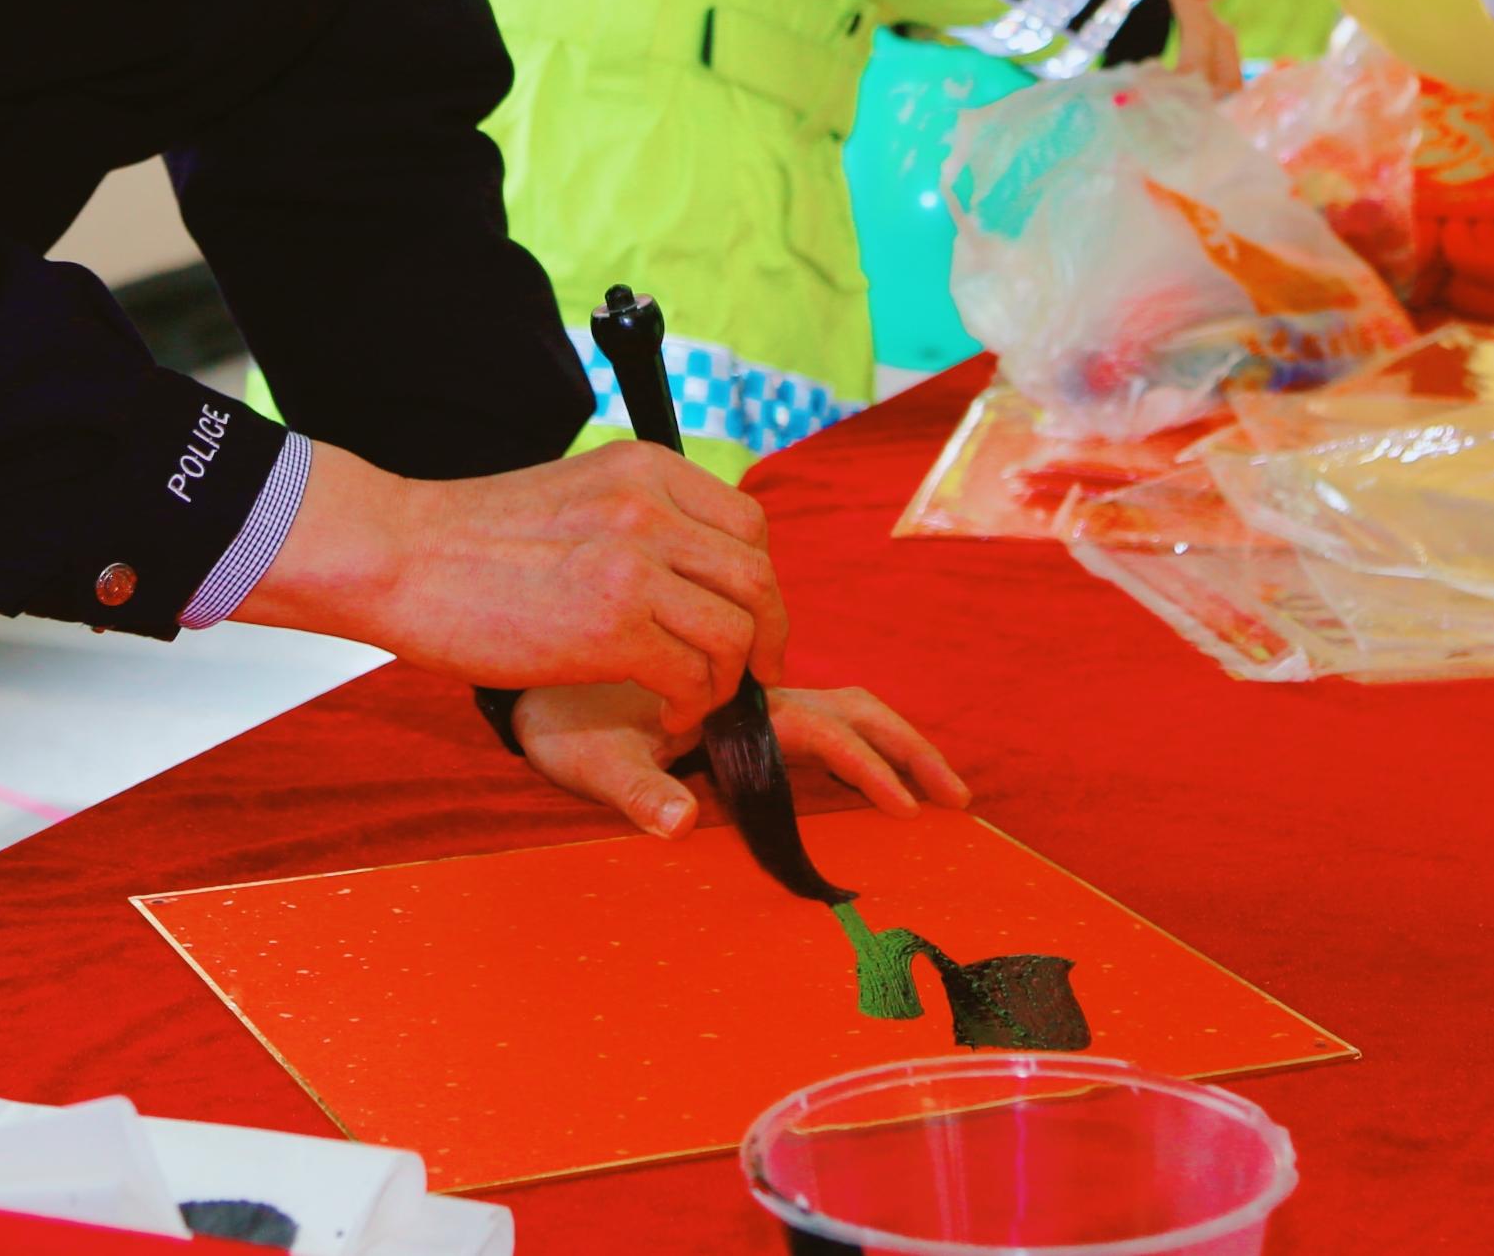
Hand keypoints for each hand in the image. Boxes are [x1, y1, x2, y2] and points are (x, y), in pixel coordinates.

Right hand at [235, 442, 785, 732]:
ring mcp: (633, 566)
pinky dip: (691, 707)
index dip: (758, 582)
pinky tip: (665, 714)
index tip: (745, 620)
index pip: (748, 523)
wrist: (399, 555)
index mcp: (646, 469)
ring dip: (728, 681)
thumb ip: (641, 517)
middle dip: (765, 638)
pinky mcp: (611, 629)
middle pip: (757, 579)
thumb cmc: (473, 538)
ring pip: (735, 634)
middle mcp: (650, 508)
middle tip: (750, 675)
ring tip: (693, 700)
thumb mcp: (578, 494)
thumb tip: (695, 568)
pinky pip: (693, 678)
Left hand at [509, 682, 972, 837]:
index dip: (866, 765)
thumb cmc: (559, 716)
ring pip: (840, 708)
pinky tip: (884, 774)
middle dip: (907, 749)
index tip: (905, 808)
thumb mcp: (587, 758)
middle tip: (958, 797)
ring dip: (893, 742)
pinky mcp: (741, 716)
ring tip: (941, 787)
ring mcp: (750, 705)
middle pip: (851, 710)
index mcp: (729, 699)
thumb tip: (679, 825)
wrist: (534, 669)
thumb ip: (633, 789)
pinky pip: (816, 720)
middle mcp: (750, 696)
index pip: (820, 727)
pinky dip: (861, 741)